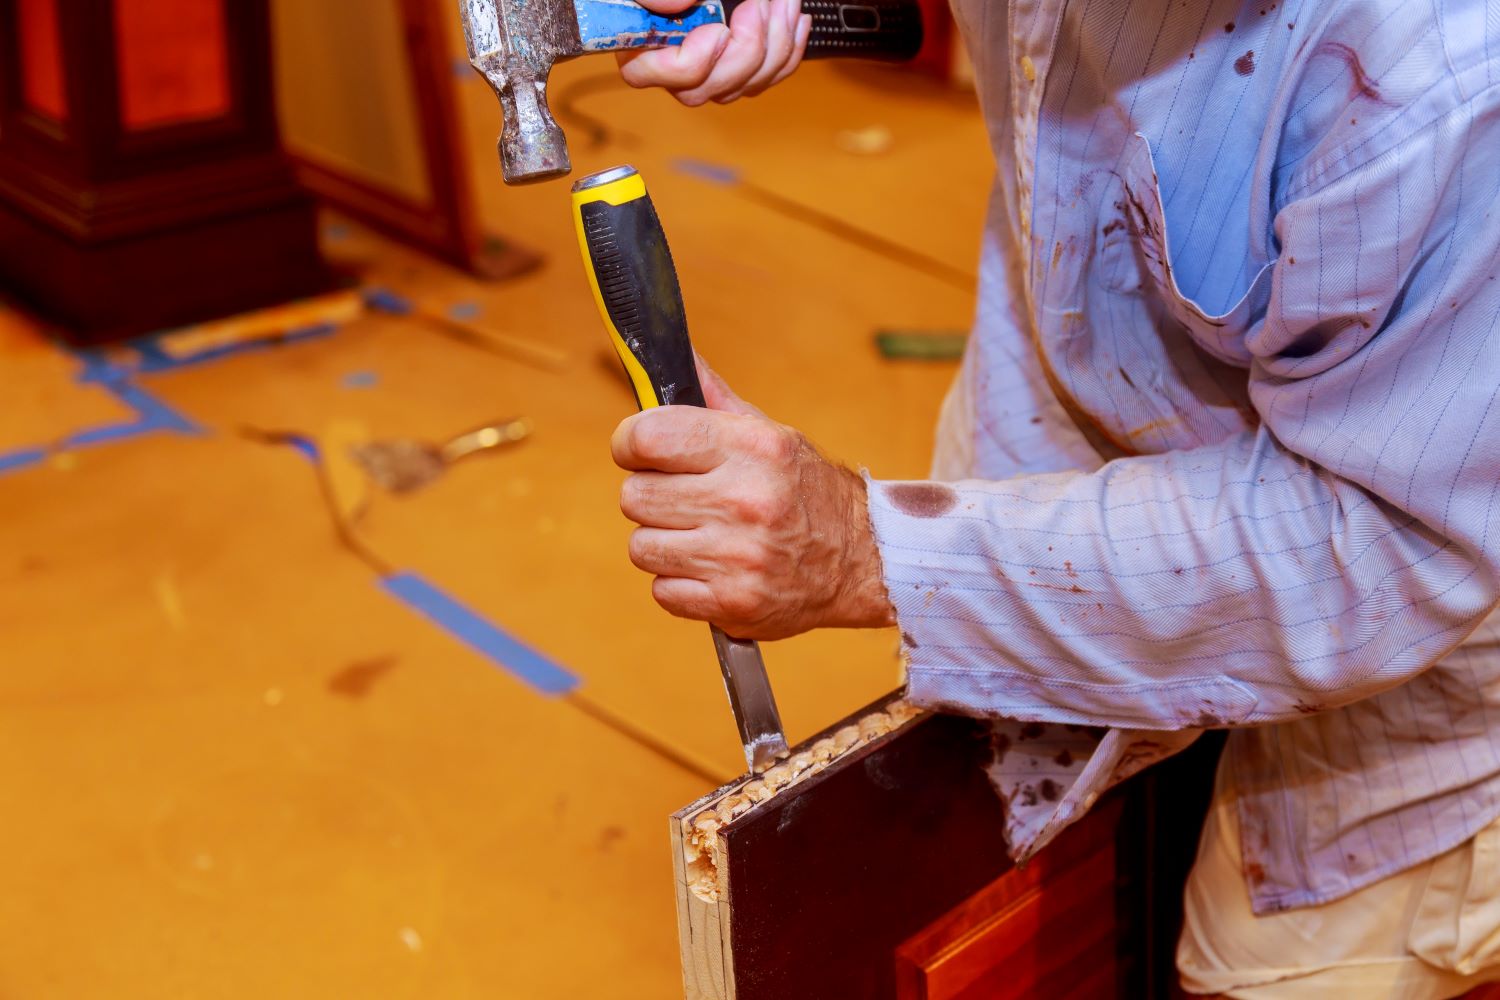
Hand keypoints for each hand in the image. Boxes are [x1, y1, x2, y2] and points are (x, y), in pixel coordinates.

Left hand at [612, 358, 894, 639]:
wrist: (864, 561)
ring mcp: (738, 556)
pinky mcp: (733, 603)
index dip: (630, 444)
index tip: (639, 451)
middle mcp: (745, 500)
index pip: (647, 436)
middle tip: (684, 500)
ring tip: (700, 536)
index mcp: (753, 447)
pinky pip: (662, 591)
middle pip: (635, 495)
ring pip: (642, 547)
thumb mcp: (770, 434)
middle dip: (652, 497)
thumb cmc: (808, 493)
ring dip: (663, 543)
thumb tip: (672, 355)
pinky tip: (711, 569)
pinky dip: (680, 584)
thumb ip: (713, 399)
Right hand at [617, 0, 810, 105]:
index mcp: (637, 46)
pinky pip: (765, 77)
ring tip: (785, 4)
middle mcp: (670, 71)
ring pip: (745, 86)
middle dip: (747, 49)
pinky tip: (797, 21)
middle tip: (761, 5)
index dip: (693, 62)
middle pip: (710, 89)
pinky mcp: (734, 68)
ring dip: (775, 43)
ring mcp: (706, 73)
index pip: (654, 77)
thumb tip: (681, 5)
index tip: (718, 30)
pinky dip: (789, 51)